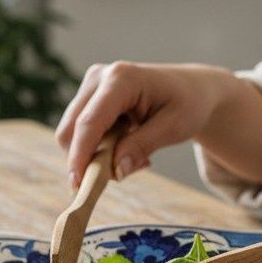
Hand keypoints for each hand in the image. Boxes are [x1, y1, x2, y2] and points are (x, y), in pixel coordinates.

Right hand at [55, 61, 261, 187]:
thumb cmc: (187, 104)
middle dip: (87, 160)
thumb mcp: (174, 127)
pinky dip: (98, 150)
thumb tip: (115, 171)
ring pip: (72, 135)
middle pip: (71, 130)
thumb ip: (142, 146)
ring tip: (135, 158)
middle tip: (122, 174)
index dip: (80, 155)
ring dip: (96, 157)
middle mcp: (99, 77)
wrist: (190, 89)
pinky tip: (126, 148)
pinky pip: (81, 134)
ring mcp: (91, 86)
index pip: (90, 122)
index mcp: (121, 78)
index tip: (78, 185)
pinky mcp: (88, 98)